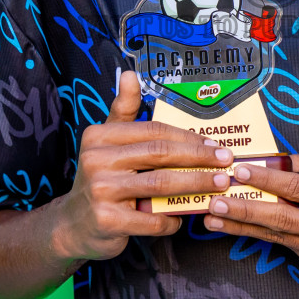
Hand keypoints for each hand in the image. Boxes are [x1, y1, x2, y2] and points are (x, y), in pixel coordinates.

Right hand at [51, 70, 233, 261]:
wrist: (73, 225)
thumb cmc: (101, 178)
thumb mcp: (107, 142)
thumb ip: (123, 110)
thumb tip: (129, 74)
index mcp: (100, 136)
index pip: (153, 131)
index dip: (188, 137)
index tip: (214, 144)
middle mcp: (96, 160)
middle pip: (160, 154)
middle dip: (199, 158)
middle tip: (226, 162)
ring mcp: (101, 191)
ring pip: (161, 184)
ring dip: (196, 184)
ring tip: (219, 186)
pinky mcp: (107, 220)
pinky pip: (152, 220)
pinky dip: (172, 219)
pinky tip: (182, 217)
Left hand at [202, 154, 298, 291]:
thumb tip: (284, 159)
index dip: (268, 179)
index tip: (240, 170)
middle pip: (284, 217)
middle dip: (245, 208)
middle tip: (215, 198)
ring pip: (278, 237)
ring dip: (242, 227)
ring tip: (213, 218)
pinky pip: (287, 249)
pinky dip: (261, 238)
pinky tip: (238, 230)